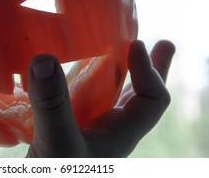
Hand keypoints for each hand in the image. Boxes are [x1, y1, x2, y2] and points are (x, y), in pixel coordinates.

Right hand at [26, 40, 174, 156]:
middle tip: (163, 43)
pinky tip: (74, 71)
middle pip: (142, 97)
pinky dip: (88, 80)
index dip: (152, 71)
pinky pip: (86, 98)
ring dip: (120, 72)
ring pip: (114, 96)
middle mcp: (110, 129)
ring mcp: (90, 128)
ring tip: (124, 47)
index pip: (154, 101)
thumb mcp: (57, 144)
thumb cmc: (57, 176)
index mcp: (120, 134)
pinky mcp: (69, 126)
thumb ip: (52, 106)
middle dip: (152, 70)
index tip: (137, 44)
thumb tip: (45, 59)